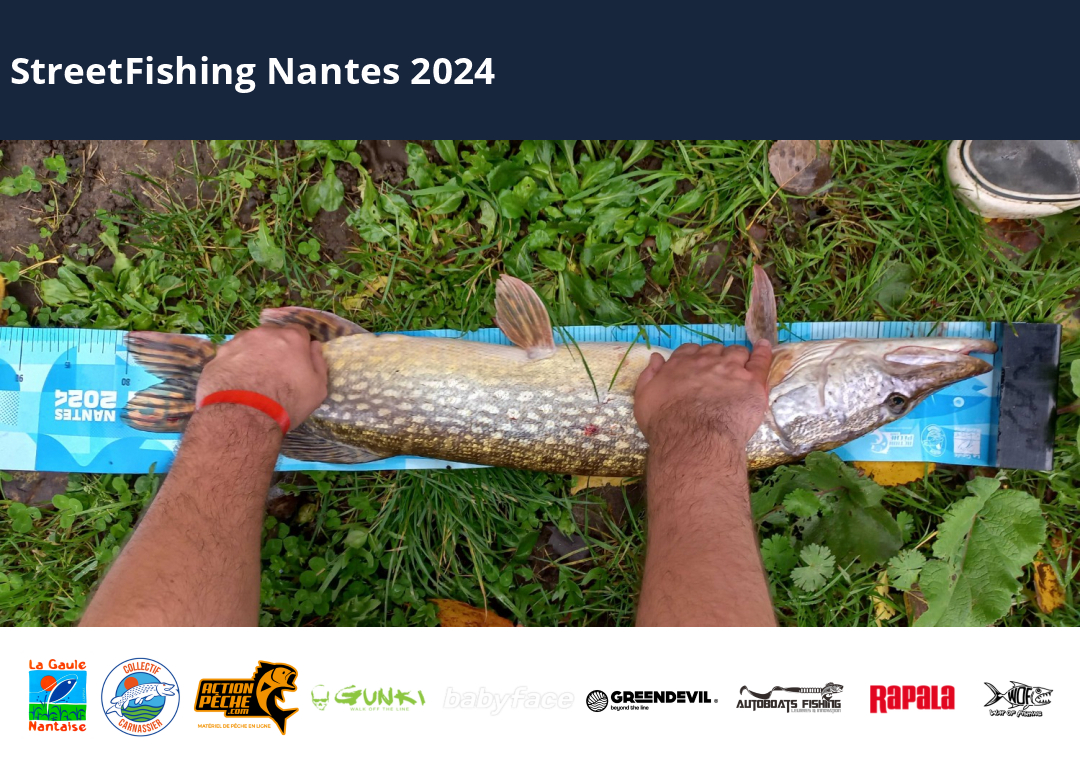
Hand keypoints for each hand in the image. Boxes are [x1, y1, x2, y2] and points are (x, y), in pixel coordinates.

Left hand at [195, 326, 327, 429]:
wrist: (243, 415)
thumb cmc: (288, 402)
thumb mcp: (317, 388)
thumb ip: (318, 363)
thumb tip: (314, 346)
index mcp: (291, 338)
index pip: (299, 331)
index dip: (299, 346)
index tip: (297, 361)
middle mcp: (264, 333)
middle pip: (272, 333)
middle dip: (275, 346)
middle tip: (275, 370)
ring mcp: (238, 342)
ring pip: (249, 341)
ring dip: (253, 353)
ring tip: (253, 377)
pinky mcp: (219, 355)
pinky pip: (231, 355)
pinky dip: (235, 364)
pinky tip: (236, 383)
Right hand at [634, 341, 772, 447]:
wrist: (692, 438)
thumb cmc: (664, 424)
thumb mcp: (644, 398)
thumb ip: (649, 376)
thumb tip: (656, 357)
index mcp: (680, 364)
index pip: (690, 351)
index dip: (695, 357)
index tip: (697, 366)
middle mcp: (706, 361)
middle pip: (715, 350)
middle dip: (716, 358)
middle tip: (718, 373)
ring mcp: (731, 369)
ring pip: (737, 352)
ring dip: (737, 357)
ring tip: (740, 366)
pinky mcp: (752, 382)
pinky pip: (761, 360)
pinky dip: (763, 352)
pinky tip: (765, 347)